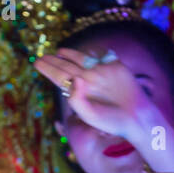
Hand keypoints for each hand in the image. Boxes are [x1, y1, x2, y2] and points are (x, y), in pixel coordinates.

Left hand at [34, 47, 154, 141]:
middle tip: (41, 57)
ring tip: (59, 51)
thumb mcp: (89, 116)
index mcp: (79, 92)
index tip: (37, 62)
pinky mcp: (116, 67)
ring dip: (70, 54)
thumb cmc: (112, 121)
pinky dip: (96, 53)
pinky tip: (89, 51)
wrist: (137, 118)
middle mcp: (88, 80)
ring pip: (82, 60)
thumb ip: (77, 100)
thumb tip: (75, 79)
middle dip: (54, 62)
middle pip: (67, 67)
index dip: (48, 69)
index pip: (59, 77)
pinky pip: (104, 57)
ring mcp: (102, 73)